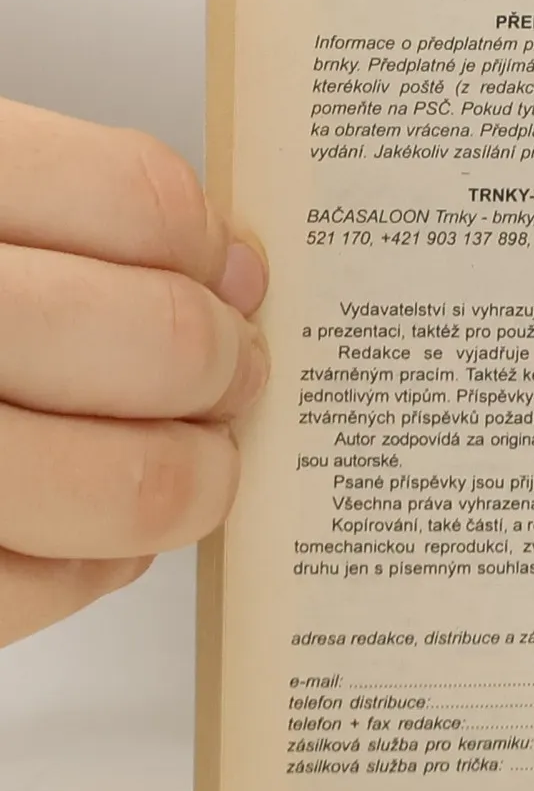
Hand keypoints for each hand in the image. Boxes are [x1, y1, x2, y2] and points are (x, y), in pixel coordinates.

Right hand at [0, 98, 267, 647]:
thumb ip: (73, 204)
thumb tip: (234, 269)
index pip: (137, 200)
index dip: (206, 246)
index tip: (221, 276)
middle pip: (155, 343)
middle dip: (223, 367)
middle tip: (225, 373)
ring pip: (127, 486)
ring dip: (191, 477)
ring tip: (183, 455)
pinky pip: (42, 590)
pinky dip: (97, 566)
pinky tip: (75, 527)